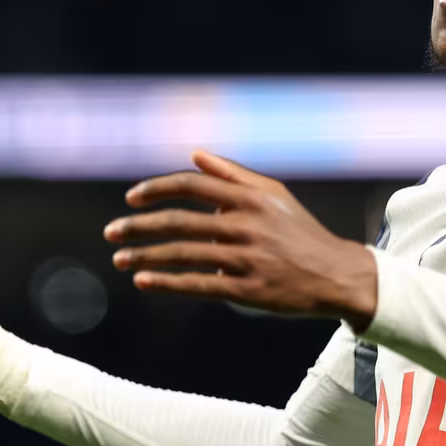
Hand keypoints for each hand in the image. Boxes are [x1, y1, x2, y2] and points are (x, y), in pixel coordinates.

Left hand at [105, 150, 378, 329]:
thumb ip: (233, 174)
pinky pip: (198, 284)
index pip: (191, 185)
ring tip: (119, 259)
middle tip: (110, 231)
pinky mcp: (248, 290)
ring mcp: (246, 258)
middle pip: (179, 221)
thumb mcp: (273, 194)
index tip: (131, 199)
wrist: (335, 274)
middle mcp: (246, 224)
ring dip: (144, 256)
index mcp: (249, 197)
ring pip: (183, 254)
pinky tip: (143, 281)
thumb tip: (194, 155)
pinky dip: (167, 282)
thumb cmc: (299, 231)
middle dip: (138, 226)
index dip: (156, 190)